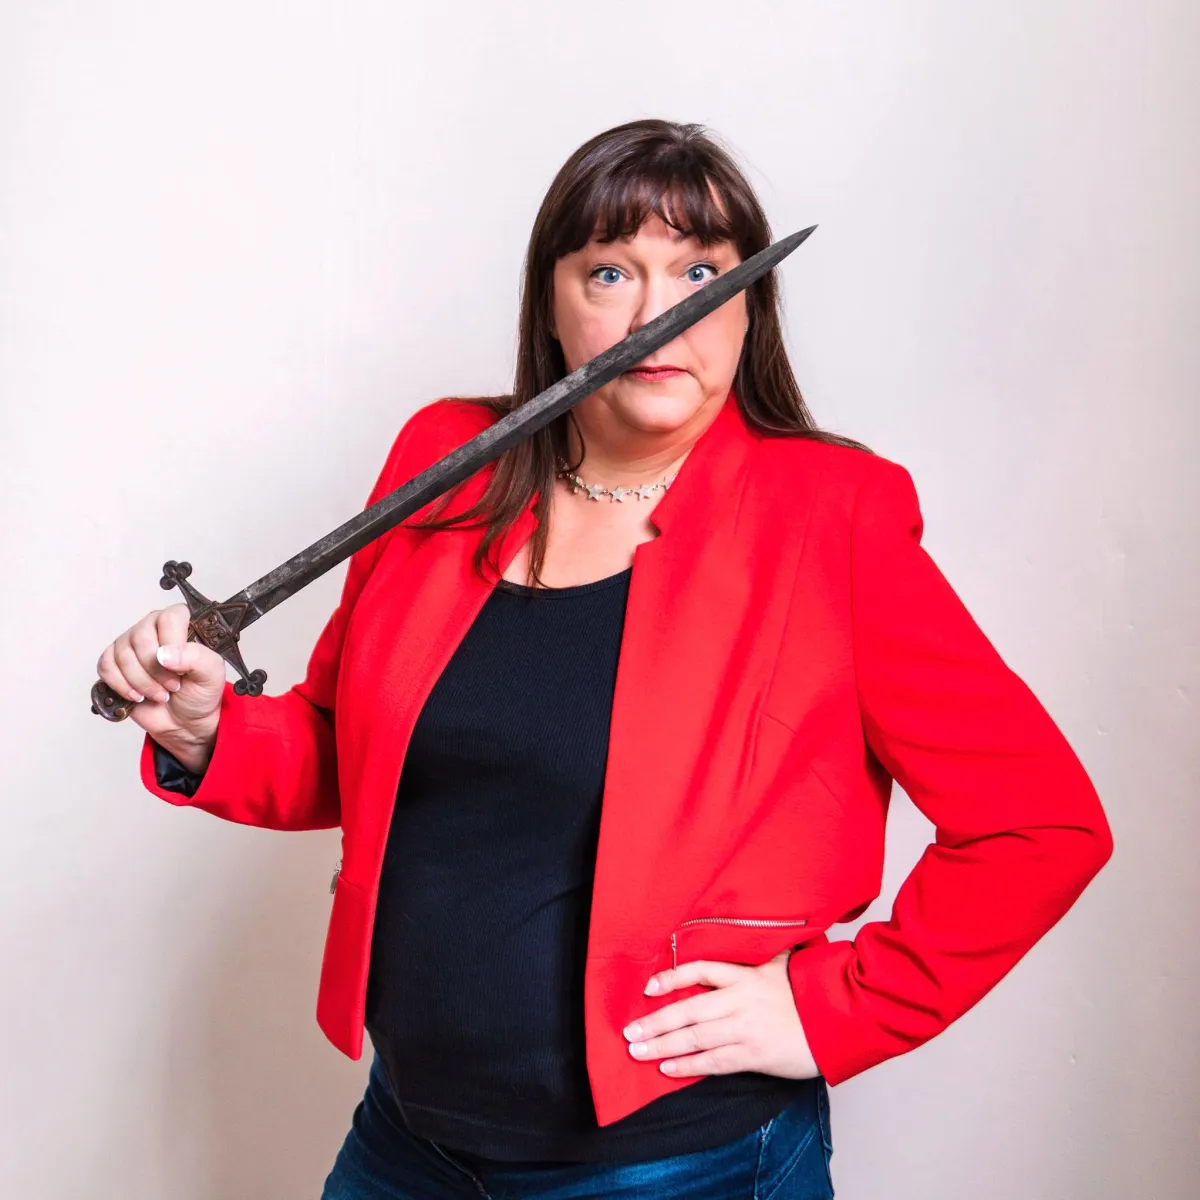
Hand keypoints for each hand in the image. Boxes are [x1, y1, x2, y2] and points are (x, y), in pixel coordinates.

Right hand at [96, 603, 225, 762]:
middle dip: (156, 670)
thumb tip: (165, 653)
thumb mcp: (211, 674)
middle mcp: (152, 629)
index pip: (170, 617)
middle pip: (141, 637)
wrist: (184, 721)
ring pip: (123, 655)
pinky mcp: (113, 663)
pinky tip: (138, 695)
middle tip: (172, 686)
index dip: (173, 643)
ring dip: (142, 682)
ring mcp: (130, 645)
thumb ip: (196, 657)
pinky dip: (122, 686)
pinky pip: (106, 667)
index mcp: (180, 625)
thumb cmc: (199, 693)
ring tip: (160, 694)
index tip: (180, 668)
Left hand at [622, 949, 819, 1079]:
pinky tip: (668, 1069)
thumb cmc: (811, 992)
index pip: (700, 971)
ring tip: (638, 1050)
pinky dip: (689, 1066)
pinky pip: (714, 1062)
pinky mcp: (754, 1055)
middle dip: (655, 1021)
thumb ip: (764, 953)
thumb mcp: (786, 963)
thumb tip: (754, 933)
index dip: (672, 978)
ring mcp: (746, 1029)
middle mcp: (741, 1000)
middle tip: (629, 1031)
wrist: (840, 1020)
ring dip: (663, 1045)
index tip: (649, 987)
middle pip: (688, 1009)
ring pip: (695, 1038)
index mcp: (746, 975)